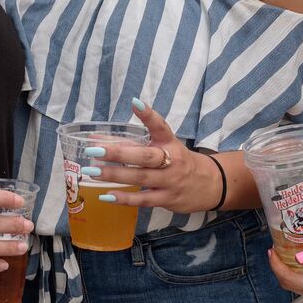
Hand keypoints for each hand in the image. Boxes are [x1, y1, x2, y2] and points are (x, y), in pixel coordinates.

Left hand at [82, 100, 219, 213]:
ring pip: (141, 177)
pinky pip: (143, 199)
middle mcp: (172, 160)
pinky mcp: (167, 199)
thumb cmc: (179, 162)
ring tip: (92, 172)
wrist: (210, 185)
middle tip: (95, 150)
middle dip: (119, 153)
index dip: (148, 115)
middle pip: (145, 156)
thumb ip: (132, 143)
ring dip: (115, 175)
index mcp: (170, 143)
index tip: (136, 103)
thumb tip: (95, 139)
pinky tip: (106, 196)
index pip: (161, 126)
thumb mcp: (164, 147)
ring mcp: (170, 181)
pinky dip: (125, 198)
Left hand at [265, 225, 302, 302]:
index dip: (278, 268)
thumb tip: (298, 258)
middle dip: (281, 271)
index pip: (295, 281)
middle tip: (275, 251)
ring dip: (290, 275)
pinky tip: (298, 265)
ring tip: (284, 256)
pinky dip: (301, 280)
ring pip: (301, 291)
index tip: (271, 252)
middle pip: (295, 288)